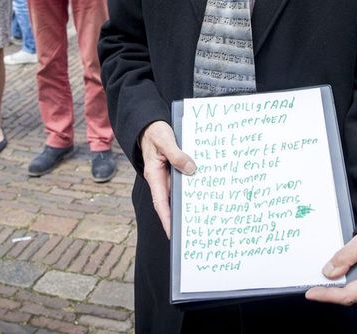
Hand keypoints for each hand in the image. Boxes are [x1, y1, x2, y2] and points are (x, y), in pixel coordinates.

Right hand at [139, 120, 195, 238]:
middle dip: (181, 216)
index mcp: (154, 175)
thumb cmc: (155, 131)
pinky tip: (206, 190)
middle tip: (194, 231)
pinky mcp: (175, 168)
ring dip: (190, 201)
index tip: (173, 233)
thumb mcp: (165, 140)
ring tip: (204, 216)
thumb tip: (191, 170)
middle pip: (171, 201)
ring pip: (180, 192)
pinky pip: (185, 180)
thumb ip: (177, 155)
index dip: (167, 219)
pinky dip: (193, 186)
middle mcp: (161, 178)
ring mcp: (168, 174)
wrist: (150, 123)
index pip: (160, 202)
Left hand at [304, 233, 356, 304]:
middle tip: (313, 282)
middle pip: (347, 294)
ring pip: (349, 291)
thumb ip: (344, 258)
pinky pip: (354, 287)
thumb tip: (328, 272)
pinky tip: (338, 273)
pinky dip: (344, 281)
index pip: (348, 295)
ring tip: (328, 272)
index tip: (311, 293)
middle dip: (330, 288)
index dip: (327, 295)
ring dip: (337, 283)